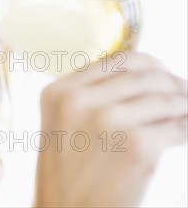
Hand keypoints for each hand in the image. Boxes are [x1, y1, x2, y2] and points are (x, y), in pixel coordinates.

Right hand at [34, 51, 187, 206]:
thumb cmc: (65, 174)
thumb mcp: (59, 124)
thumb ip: (86, 96)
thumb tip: (135, 77)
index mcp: (60, 93)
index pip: (116, 61)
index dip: (148, 63)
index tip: (161, 70)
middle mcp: (81, 102)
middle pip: (144, 77)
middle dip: (172, 83)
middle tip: (183, 91)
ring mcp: (110, 122)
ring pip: (165, 100)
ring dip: (183, 105)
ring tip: (185, 111)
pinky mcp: (138, 147)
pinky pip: (177, 128)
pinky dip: (186, 128)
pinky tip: (183, 131)